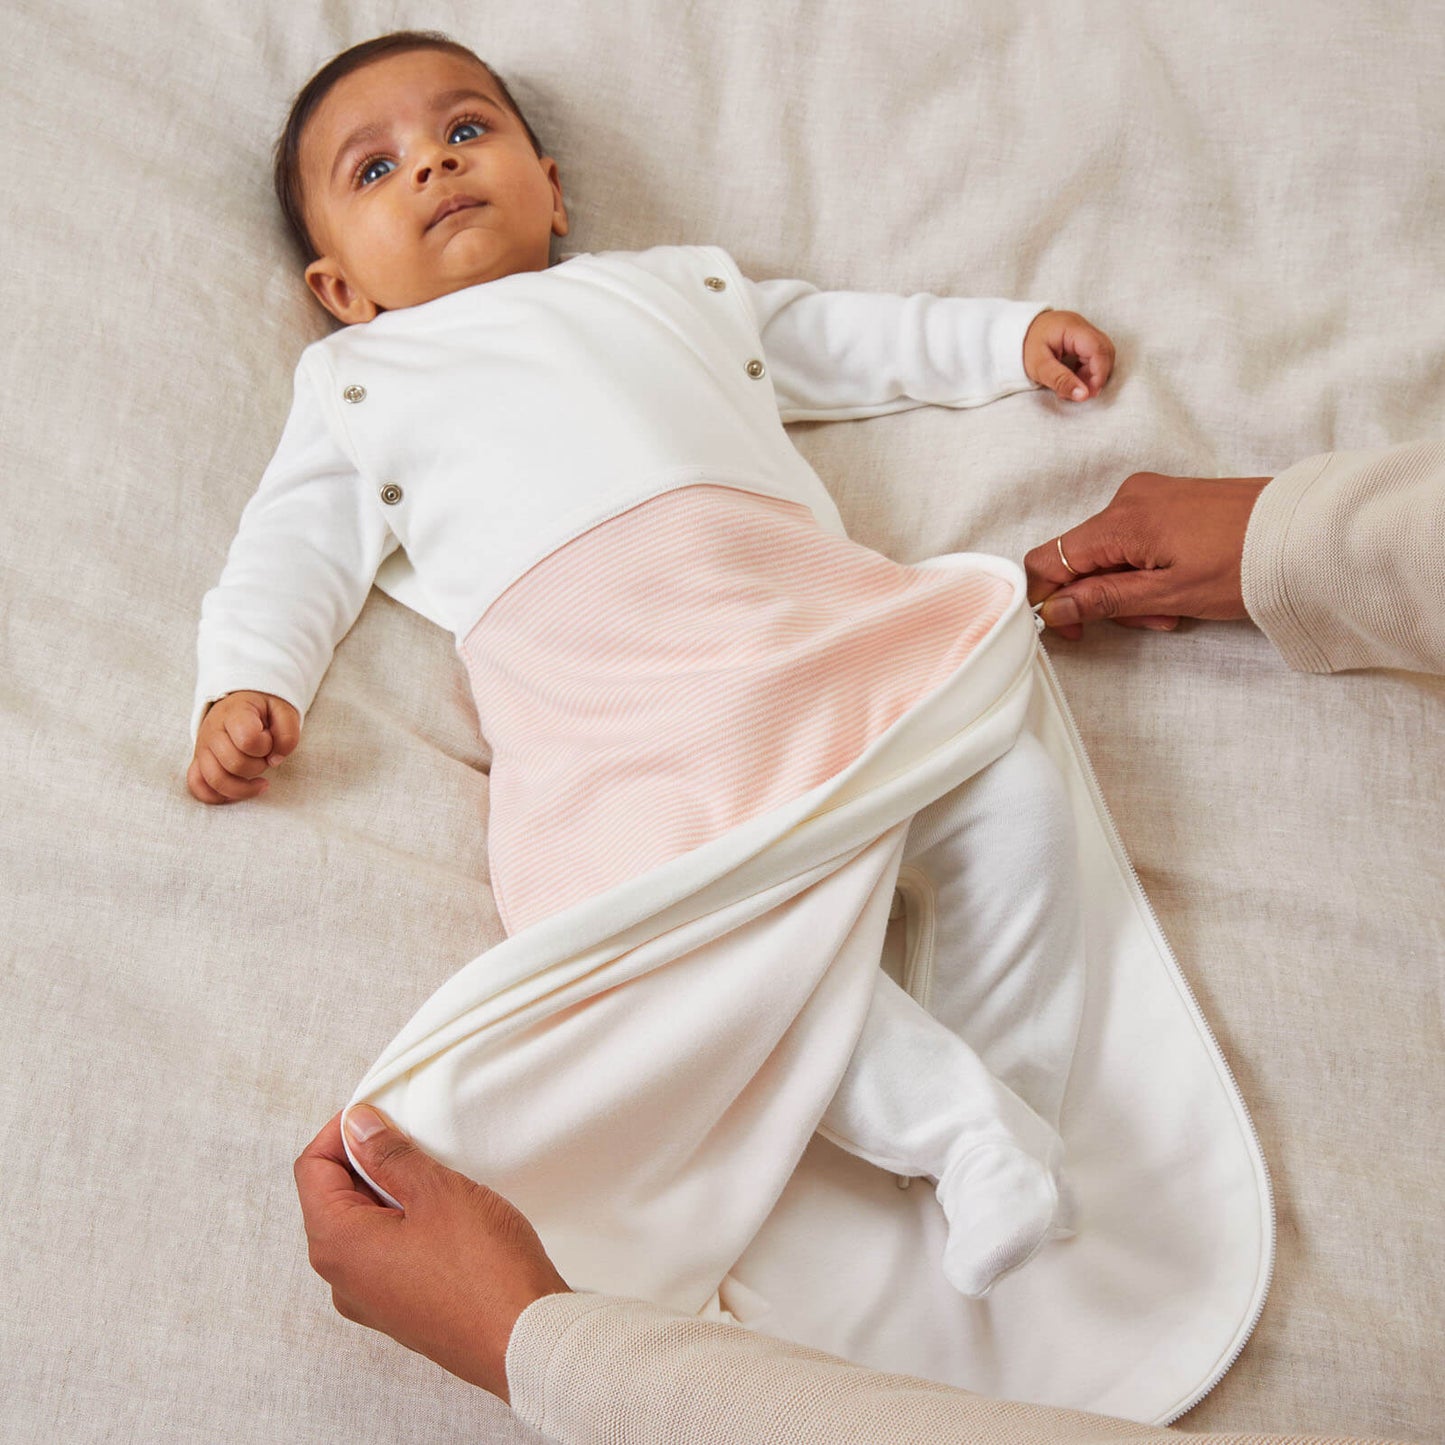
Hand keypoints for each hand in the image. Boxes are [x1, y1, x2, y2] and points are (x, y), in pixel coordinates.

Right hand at [187, 691, 299, 802]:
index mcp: (234, 713)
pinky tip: (238, 791)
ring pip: (215, 780)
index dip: (266, 746)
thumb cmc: (264, 710)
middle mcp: (212, 731)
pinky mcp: (198, 762)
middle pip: (234, 763)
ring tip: (259, 782)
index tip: (270, 740)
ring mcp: (202, 748)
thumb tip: (275, 760)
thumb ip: (287, 733)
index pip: (248, 739)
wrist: (241, 704)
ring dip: (243, 787)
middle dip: (258, 766)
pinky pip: (198, 786)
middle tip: (265, 757)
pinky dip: (218, 796)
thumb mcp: (284, 711)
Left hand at [294, 1107, 571, 1404]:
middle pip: (332, 1197)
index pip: (312, 1169)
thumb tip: (357, 1126)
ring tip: (434, 1176)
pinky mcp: (399, 1310)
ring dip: (389, 1191)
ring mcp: (370, 1299)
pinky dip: (403, 1222)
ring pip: (361, 1225)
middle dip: (366, 1160)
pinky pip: (384, 1252)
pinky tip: (445, 1214)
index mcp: (337, 1245)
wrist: (524, 1340)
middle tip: (412, 1139)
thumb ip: (389, 1154)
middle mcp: (342, 1279)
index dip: (341, 1132)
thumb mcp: (436, 1192)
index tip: (379, 1114)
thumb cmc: (483, 1271)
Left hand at [1023, 310, 1114, 401]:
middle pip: (1104, 350)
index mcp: (1071, 328)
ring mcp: (1082, 330)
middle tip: (1083, 394)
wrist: (1012, 334)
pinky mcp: (1079, 338)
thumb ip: (1061, 380)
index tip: (1089, 393)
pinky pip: (1093, 354)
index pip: (1098, 349)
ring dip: (1094, 373)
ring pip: (1101, 353)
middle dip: (1098, 375)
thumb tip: (1084, 395)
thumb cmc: (1023, 348)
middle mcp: (1081, 326)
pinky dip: (1088, 370)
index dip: (1099, 373)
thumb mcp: (1039, 367)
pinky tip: (1074, 380)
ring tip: (1075, 388)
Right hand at [1023, 472, 1272, 638]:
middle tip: (1150, 621)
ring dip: (1131, 587)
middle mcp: (1128, 498)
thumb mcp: (1169, 595)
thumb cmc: (1246, 563)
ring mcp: (1151, 495)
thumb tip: (1054, 608)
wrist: (1308, 531)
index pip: (1050, 558)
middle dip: (1104, 597)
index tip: (1073, 628)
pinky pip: (1137, 538)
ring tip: (1175, 607)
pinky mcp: (1172, 499)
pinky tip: (1182, 584)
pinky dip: (1149, 568)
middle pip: (1082, 558)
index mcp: (1121, 520)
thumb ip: (1103, 600)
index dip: (1050, 598)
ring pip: (1112, 552)